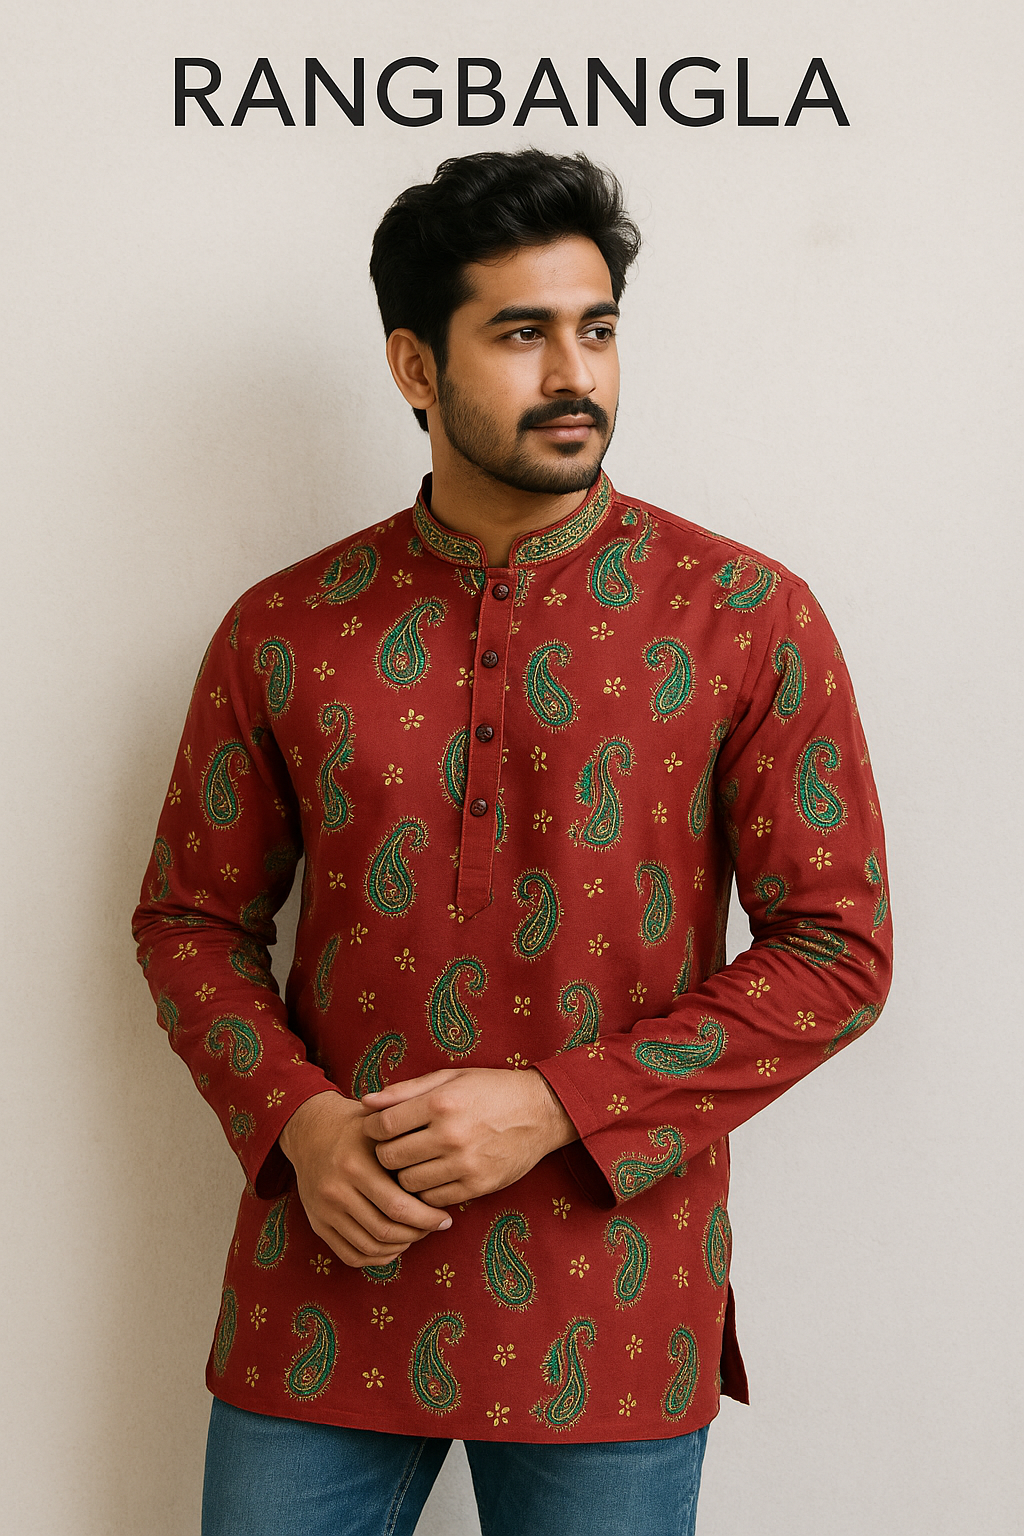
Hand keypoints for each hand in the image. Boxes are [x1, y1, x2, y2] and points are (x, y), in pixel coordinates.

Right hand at [278, 1091, 451, 1267]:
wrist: (310, 1130)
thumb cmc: (357, 1127)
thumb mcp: (382, 1126)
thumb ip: (409, 1143)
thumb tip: (445, 1171)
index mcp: (355, 1165)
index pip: (398, 1206)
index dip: (427, 1218)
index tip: (445, 1217)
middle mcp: (336, 1190)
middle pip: (385, 1231)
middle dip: (417, 1234)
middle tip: (435, 1226)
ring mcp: (324, 1210)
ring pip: (370, 1247)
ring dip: (400, 1247)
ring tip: (416, 1233)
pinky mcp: (317, 1224)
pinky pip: (350, 1255)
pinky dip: (376, 1257)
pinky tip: (394, 1244)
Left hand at [360, 1067, 577, 1206]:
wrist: (540, 1112)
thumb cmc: (490, 1089)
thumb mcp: (449, 1078)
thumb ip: (404, 1090)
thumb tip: (365, 1102)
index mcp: (440, 1102)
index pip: (383, 1125)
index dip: (371, 1129)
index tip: (375, 1129)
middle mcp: (451, 1134)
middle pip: (390, 1157)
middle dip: (384, 1153)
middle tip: (393, 1147)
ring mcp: (465, 1164)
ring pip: (408, 1183)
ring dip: (404, 1174)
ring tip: (413, 1161)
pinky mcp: (477, 1186)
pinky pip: (433, 1199)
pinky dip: (427, 1190)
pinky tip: (433, 1175)